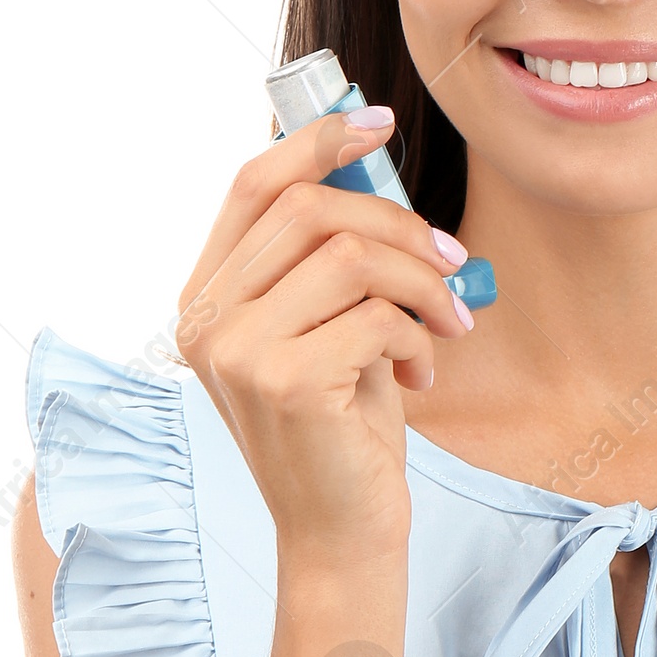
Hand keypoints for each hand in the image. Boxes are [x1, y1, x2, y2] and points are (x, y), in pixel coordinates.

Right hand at [174, 108, 471, 566]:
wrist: (343, 534)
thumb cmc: (344, 428)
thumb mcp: (330, 326)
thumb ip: (330, 257)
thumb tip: (371, 164)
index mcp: (204, 297)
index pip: (252, 183)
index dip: (316, 141)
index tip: (377, 122)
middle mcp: (204, 318)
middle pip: (313, 209)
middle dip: (401, 226)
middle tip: (452, 264)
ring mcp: (236, 350)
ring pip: (352, 255)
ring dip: (421, 283)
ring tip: (447, 325)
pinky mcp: (283, 381)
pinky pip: (376, 315)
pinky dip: (418, 336)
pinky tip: (422, 373)